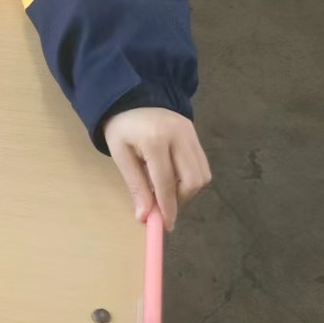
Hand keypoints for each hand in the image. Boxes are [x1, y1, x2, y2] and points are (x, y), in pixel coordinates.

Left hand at [103, 107, 210, 230]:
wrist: (131, 97)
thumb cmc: (121, 128)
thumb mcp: (121, 156)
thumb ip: (136, 185)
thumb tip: (145, 216)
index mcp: (155, 140)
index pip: (166, 183)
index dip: (168, 207)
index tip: (165, 225)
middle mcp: (178, 135)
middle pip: (193, 180)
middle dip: (180, 199)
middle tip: (163, 204)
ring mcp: (190, 133)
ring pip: (202, 174)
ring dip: (187, 189)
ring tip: (166, 187)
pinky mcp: (195, 133)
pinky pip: (201, 164)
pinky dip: (190, 177)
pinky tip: (173, 175)